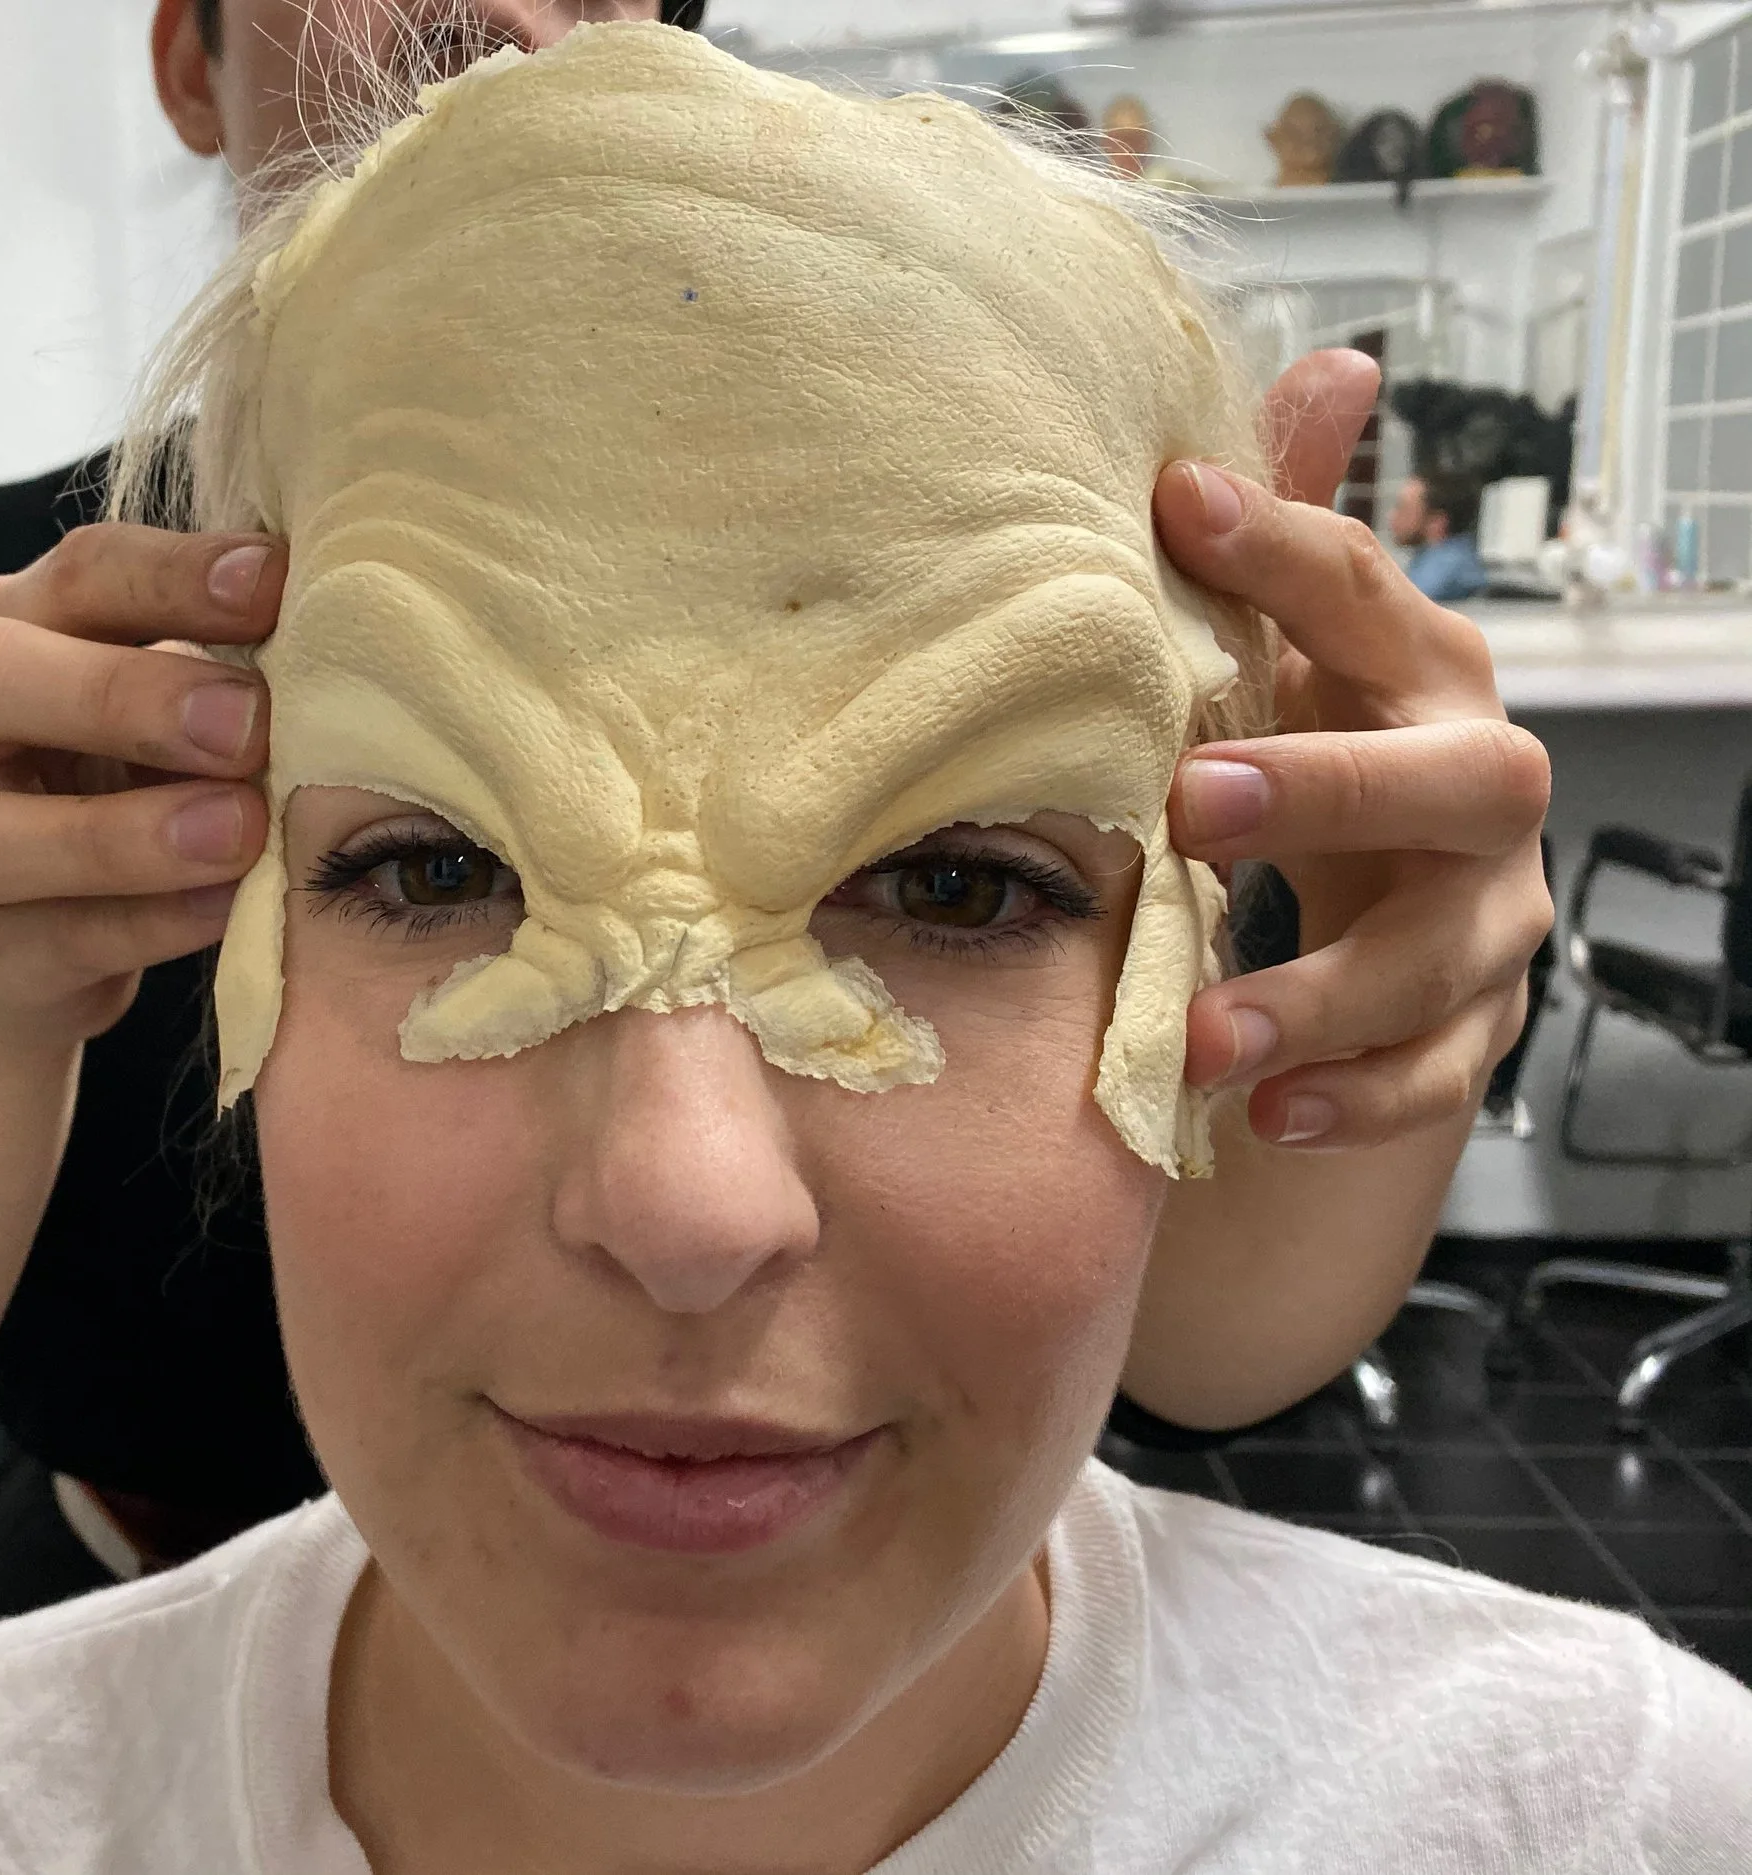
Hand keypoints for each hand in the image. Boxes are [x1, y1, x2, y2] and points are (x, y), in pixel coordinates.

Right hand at [0, 524, 285, 1044]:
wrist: (39, 938)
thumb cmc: (128, 785)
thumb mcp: (167, 708)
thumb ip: (225, 662)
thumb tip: (347, 623)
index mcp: (12, 626)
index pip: (78, 574)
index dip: (174, 574)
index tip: (280, 582)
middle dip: (124, 694)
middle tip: (248, 723)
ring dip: (125, 834)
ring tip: (241, 830)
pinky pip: (55, 937)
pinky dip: (152, 922)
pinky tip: (231, 907)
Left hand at [1155, 349, 1554, 1148]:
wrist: (1390, 899)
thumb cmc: (1327, 742)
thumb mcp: (1296, 645)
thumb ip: (1294, 528)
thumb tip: (1333, 362)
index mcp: (1421, 672)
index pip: (1367, 594)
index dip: (1284, 550)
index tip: (1175, 506)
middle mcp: (1478, 785)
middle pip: (1454, 782)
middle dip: (1329, 790)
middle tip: (1189, 805)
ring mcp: (1489, 914)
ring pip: (1444, 959)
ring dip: (1322, 997)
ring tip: (1203, 1036)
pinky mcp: (1475, 1025)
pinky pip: (1437, 1079)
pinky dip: (1355, 1103)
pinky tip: (1266, 1118)